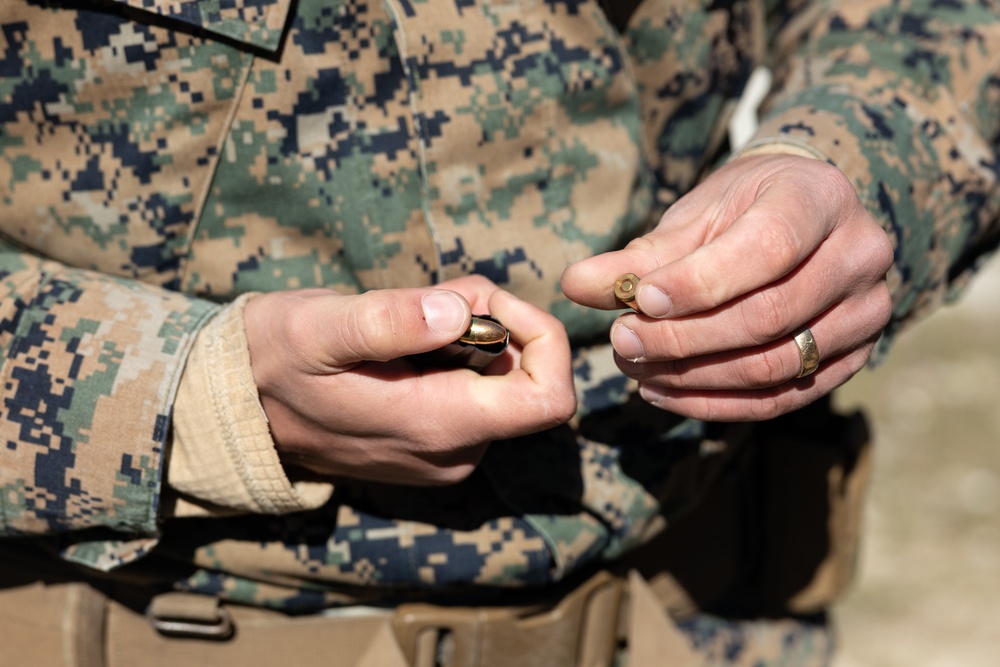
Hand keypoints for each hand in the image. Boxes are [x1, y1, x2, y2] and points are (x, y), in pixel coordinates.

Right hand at [243, 275, 575, 484]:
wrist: (238, 406)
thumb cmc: (275, 357)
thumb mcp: (320, 328)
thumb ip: (390, 322)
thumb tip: (462, 313)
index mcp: (437, 425)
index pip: (549, 398)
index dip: (542, 337)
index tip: (488, 302)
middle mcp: (455, 452)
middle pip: (525, 377)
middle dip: (494, 322)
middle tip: (429, 298)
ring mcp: (446, 454)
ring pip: (500, 379)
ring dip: (471, 334)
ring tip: (406, 318)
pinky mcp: (436, 446)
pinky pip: (475, 392)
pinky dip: (456, 355)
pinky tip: (404, 344)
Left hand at [561, 153, 892, 421]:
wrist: (800, 219)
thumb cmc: (740, 210)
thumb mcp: (692, 217)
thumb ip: (639, 255)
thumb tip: (574, 286)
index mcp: (820, 198)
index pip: (766, 249)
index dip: (698, 283)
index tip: (637, 301)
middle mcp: (860, 255)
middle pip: (768, 317)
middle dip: (684, 338)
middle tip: (621, 343)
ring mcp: (865, 313)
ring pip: (774, 366)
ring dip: (693, 376)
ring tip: (635, 368)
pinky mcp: (853, 361)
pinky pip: (780, 400)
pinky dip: (714, 403)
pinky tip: (663, 393)